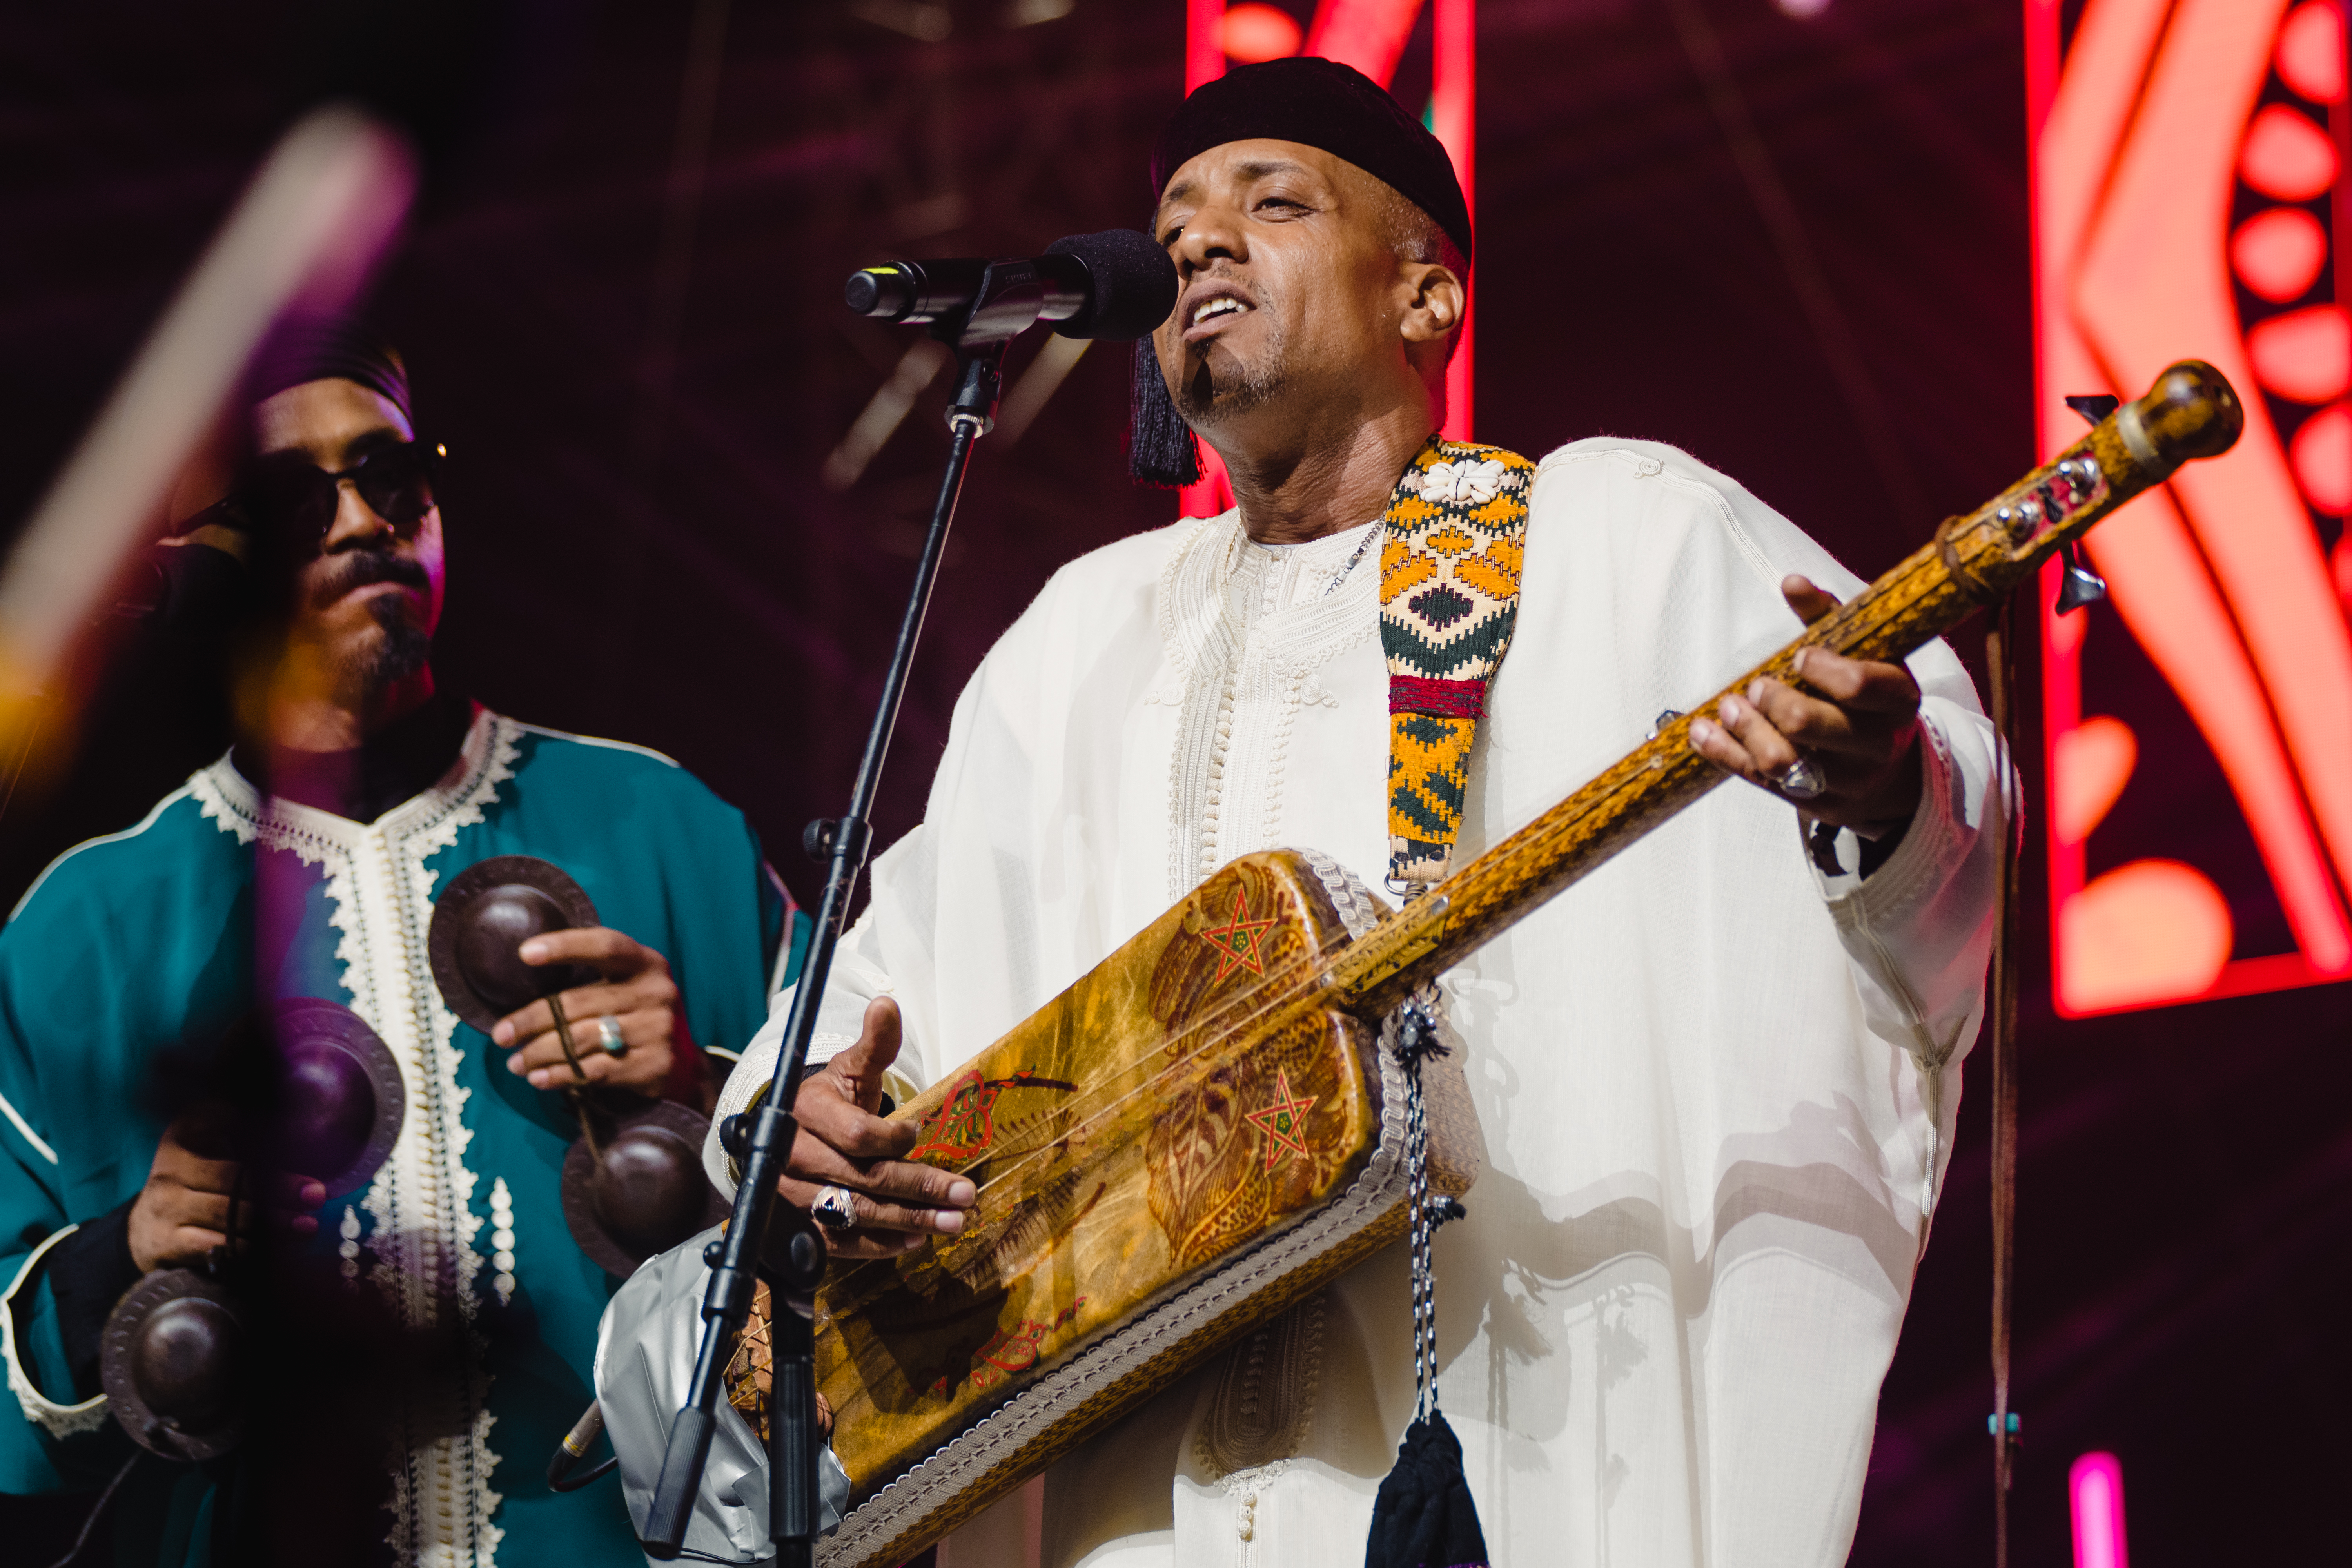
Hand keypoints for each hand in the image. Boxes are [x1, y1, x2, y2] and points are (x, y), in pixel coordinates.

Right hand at [129, 1108, 324, 1272]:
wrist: (146, 1233)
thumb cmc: (194, 1187)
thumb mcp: (213, 1154)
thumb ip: (249, 1145)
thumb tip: (302, 1157)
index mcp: (184, 1134)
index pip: (233, 1134)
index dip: (269, 1143)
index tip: (296, 1150)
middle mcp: (170, 1168)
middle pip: (237, 1178)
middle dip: (282, 1190)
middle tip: (316, 1196)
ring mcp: (165, 1206)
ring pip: (229, 1214)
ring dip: (273, 1223)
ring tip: (306, 1225)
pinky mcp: (163, 1241)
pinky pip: (216, 1245)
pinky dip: (246, 1248)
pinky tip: (269, 1250)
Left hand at [493, 928, 686, 1095]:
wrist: (683, 1066)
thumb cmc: (637, 1018)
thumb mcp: (627, 988)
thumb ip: (590, 982)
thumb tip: (522, 989)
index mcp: (647, 963)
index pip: (605, 945)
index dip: (565, 946)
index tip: (524, 953)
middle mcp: (656, 992)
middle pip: (578, 1002)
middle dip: (531, 1020)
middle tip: (501, 1035)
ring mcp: (658, 1029)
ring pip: (580, 1040)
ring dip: (539, 1053)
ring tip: (515, 1063)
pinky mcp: (653, 1065)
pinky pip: (593, 1070)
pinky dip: (560, 1075)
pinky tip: (539, 1077)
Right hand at [775, 998, 975, 1260]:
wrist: (791, 1133)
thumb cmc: (832, 1098)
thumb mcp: (851, 1066)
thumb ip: (874, 1043)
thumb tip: (887, 1004)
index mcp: (808, 1112)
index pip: (856, 1135)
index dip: (893, 1138)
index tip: (919, 1134)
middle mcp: (794, 1156)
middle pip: (864, 1179)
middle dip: (920, 1187)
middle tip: (965, 1196)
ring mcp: (794, 1195)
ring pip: (855, 1214)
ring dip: (909, 1221)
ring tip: (953, 1222)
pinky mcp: (800, 1224)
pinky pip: (840, 1241)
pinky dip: (878, 1245)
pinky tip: (915, 1242)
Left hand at [1688, 575, 1924, 830]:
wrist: (1888, 772)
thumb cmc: (1866, 699)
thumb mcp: (1863, 654)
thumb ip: (1827, 616)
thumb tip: (1792, 581)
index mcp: (1896, 700)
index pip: (1860, 685)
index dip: (1821, 669)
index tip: (1799, 658)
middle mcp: (1875, 744)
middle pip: (1808, 724)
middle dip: (1772, 700)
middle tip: (1756, 685)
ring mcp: (1845, 780)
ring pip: (1781, 760)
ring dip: (1744, 729)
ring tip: (1728, 706)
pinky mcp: (1814, 804)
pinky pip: (1760, 781)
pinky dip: (1724, 753)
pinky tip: (1702, 732)